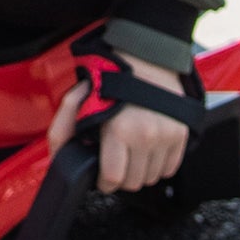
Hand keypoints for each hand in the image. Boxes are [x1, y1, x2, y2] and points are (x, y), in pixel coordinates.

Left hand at [49, 52, 188, 194]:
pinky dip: (158, 165)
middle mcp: (147, 135)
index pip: (113, 179)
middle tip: (114, 162)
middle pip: (134, 183)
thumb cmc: (110, 76)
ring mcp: (167, 136)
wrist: (145, 56)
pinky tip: (146, 150)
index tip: (101, 176)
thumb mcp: (77, 99)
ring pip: (152, 178)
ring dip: (139, 171)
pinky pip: (170, 168)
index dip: (103, 182)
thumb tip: (58, 160)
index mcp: (120, 130)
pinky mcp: (182, 134)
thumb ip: (62, 130)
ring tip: (130, 153)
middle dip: (121, 177)